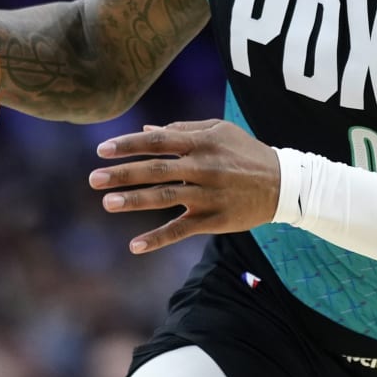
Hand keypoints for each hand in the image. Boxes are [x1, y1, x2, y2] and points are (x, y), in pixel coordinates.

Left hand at [91, 119, 281, 251]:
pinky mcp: (214, 220)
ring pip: (166, 198)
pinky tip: (135, 246)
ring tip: (107, 203)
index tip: (102, 150)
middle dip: (124, 174)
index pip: (158, 141)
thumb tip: (145, 130)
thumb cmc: (247, 153)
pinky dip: (158, 238)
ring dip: (135, 201)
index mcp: (202, 143)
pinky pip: (182, 230)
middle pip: (157, 169)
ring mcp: (208, 195)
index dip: (129, 145)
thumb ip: (183, 130)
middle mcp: (203, 168)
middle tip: (93, 177)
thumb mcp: (219, 132)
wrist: (283, 183)